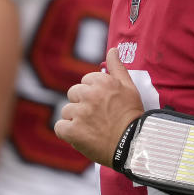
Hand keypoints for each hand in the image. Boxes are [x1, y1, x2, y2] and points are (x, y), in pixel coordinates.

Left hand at [55, 47, 144, 166]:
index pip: (85, 81)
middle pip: (73, 94)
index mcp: (102, 82)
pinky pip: (60, 127)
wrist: (133, 145)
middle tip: (97, 117)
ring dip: (75, 119)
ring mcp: (80, 113)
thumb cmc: (132, 116)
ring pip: (67, 111)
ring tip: (91, 128)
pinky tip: (81, 136)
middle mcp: (90, 95)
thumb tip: (113, 49)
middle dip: (82, 104)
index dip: (93, 93)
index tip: (103, 104)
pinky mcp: (73, 131)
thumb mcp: (130, 87)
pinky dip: (68, 133)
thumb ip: (117, 67)